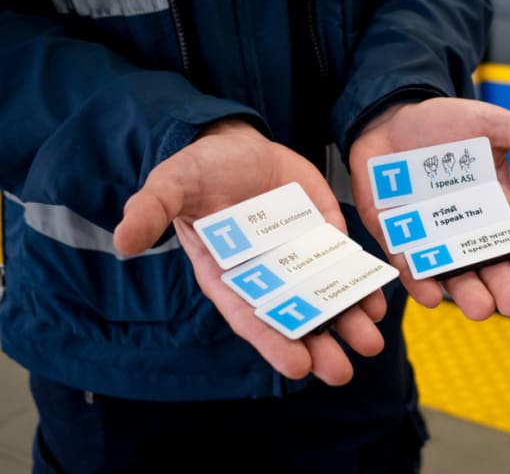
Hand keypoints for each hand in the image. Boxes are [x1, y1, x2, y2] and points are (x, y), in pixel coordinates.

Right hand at [113, 118, 385, 384]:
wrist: (236, 143)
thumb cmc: (199, 170)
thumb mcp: (173, 184)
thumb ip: (152, 210)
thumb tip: (123, 241)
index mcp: (229, 276)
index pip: (253, 319)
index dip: (274, 343)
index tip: (297, 367)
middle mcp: (269, 276)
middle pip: (296, 319)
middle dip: (320, 347)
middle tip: (343, 372)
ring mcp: (300, 258)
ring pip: (328, 299)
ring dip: (350, 322)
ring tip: (371, 343)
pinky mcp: (324, 235)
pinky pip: (346, 265)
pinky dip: (362, 284)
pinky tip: (379, 300)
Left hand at [349, 97, 509, 319]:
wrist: (390, 117)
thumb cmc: (446, 123)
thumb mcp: (493, 125)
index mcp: (497, 209)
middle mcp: (467, 231)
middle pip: (491, 270)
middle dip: (505, 289)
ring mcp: (432, 237)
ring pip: (453, 274)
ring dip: (467, 294)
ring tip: (479, 308)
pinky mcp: (397, 236)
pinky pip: (409, 265)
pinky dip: (419, 281)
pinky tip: (429, 295)